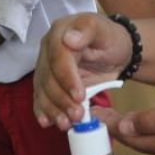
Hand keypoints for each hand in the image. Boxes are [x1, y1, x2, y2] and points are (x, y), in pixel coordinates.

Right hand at [34, 13, 132, 129]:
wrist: (113, 51)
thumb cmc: (110, 40)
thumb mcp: (105, 31)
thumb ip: (88, 30)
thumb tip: (69, 39)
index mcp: (59, 33)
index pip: (58, 58)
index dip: (66, 78)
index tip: (80, 96)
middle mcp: (48, 50)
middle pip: (48, 78)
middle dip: (61, 100)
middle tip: (77, 115)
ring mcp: (45, 67)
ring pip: (42, 91)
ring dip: (53, 110)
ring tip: (66, 124)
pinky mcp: (47, 83)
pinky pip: (41, 98)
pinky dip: (44, 111)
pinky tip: (48, 122)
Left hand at [99, 90, 154, 154]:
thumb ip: (148, 121)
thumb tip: (121, 127)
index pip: (124, 135)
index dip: (106, 125)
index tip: (90, 114)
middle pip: (133, 138)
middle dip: (113, 128)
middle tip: (95, 115)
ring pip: (145, 137)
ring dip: (127, 128)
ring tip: (113, 116)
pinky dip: (143, 127)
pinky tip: (143, 119)